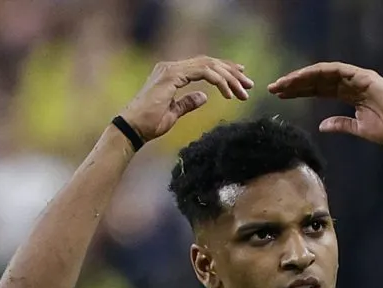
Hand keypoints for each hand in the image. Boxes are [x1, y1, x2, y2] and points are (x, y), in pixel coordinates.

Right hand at [121, 56, 253, 141]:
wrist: (132, 129)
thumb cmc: (149, 124)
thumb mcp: (174, 113)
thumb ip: (188, 103)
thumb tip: (203, 97)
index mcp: (172, 73)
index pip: (204, 66)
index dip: (224, 71)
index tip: (241, 80)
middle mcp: (171, 67)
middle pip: (209, 63)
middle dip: (232, 73)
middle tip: (249, 84)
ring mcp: (171, 69)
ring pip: (209, 66)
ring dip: (230, 78)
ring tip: (244, 91)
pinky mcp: (172, 76)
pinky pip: (204, 73)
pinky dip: (219, 81)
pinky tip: (229, 94)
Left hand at [268, 62, 382, 145]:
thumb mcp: (359, 129)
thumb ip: (340, 124)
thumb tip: (322, 126)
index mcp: (349, 94)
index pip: (319, 90)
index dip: (300, 92)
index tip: (281, 97)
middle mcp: (350, 83)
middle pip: (316, 81)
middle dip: (294, 84)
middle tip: (273, 88)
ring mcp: (356, 78)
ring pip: (322, 74)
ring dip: (301, 77)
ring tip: (281, 84)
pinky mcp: (363, 77)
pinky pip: (336, 71)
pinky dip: (318, 72)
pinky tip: (302, 77)